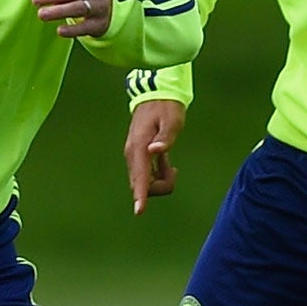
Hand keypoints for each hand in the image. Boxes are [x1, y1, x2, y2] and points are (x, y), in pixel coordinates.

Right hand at [125, 98, 185, 213]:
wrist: (156, 94)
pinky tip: (166, 163)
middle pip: (143, 185)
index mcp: (140, 148)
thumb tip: (156, 151)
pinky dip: (158, 174)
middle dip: (161, 185)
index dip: (140, 195)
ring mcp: (134, 156)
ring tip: (171, 165)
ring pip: (145, 182)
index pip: (140, 177)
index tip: (139, 211)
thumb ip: (166, 137)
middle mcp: (133, 155)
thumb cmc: (167, 108)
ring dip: (160, 180)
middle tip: (174, 168)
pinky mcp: (138, 156)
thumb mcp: (172, 120)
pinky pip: (146, 176)